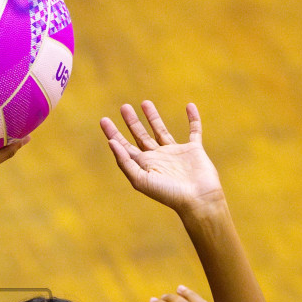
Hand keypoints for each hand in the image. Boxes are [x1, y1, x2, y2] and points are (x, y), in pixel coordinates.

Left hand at [100, 101, 224, 217]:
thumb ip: (125, 162)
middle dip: (132, 122)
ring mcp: (176, 153)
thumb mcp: (141, 180)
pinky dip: (193, 118)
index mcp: (144, 166)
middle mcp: (158, 158)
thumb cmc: (169, 194)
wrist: (198, 200)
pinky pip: (194, 131)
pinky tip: (189, 106)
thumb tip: (111, 143)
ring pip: (161, 131)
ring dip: (153, 117)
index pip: (125, 147)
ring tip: (145, 102)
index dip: (113, 134)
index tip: (104, 120)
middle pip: (141, 136)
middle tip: (124, 107)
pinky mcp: (194, 150)